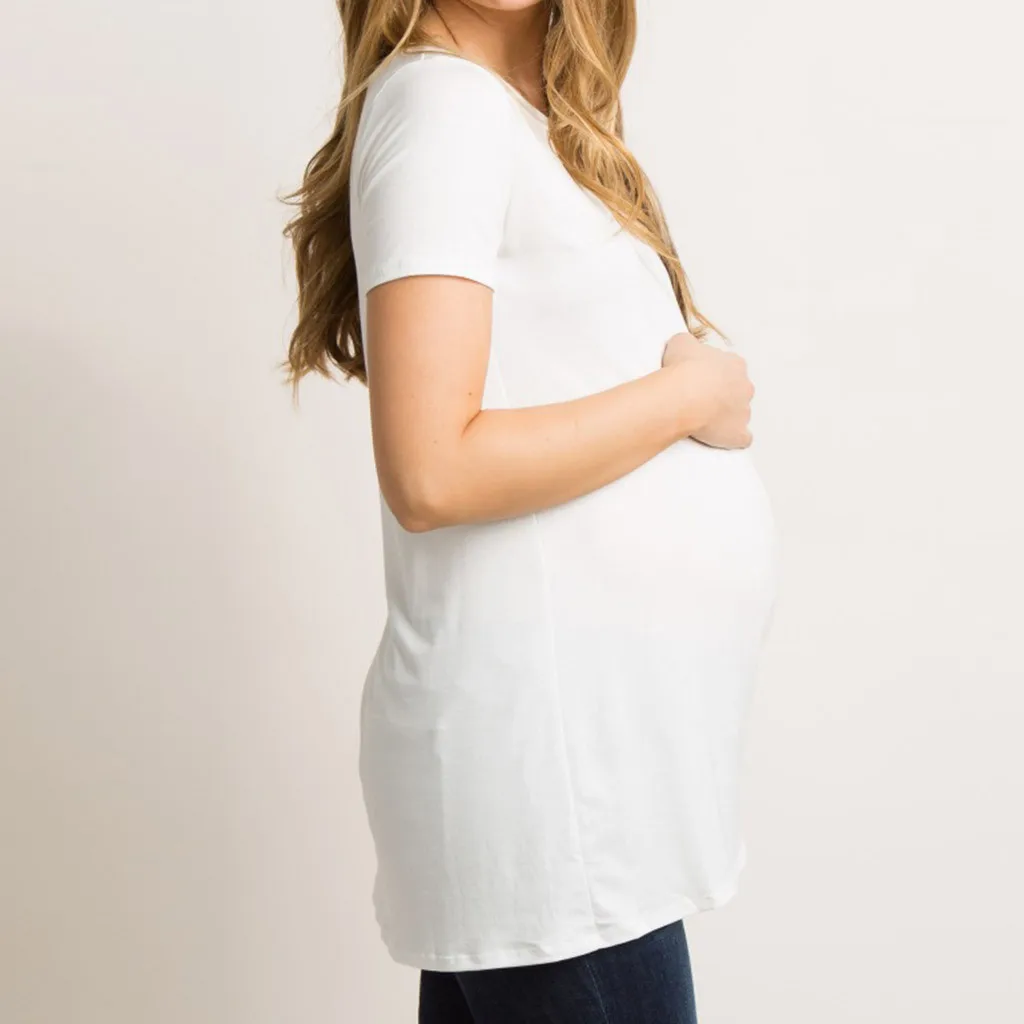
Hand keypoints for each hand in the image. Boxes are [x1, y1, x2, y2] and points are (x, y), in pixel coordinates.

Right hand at [661, 332, 753, 448]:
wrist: (684, 395)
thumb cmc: (684, 369)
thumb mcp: (681, 342)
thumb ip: (689, 344)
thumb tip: (686, 346)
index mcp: (734, 364)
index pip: (730, 368)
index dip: (714, 375)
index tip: (700, 379)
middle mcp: (744, 386)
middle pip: (738, 391)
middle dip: (723, 395)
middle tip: (701, 400)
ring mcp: (744, 411)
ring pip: (740, 414)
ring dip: (726, 417)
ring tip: (704, 420)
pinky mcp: (739, 433)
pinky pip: (741, 438)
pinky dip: (733, 438)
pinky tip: (720, 438)